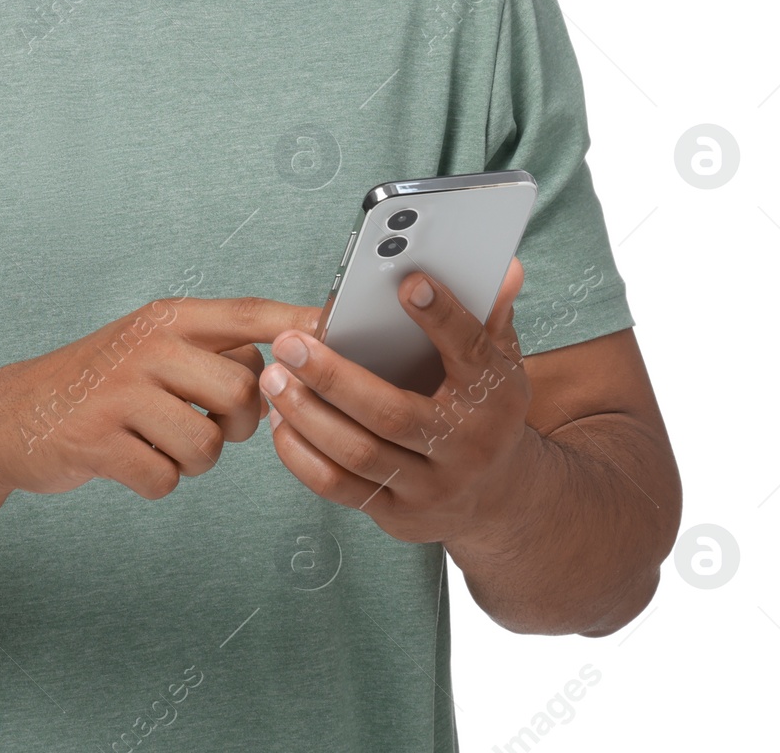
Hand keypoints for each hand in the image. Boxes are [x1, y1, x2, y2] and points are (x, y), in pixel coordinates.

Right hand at [0, 297, 321, 499]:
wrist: (16, 414)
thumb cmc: (101, 384)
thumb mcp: (152, 346)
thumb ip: (213, 346)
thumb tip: (292, 354)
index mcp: (167, 318)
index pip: (247, 315)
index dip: (297, 323)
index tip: (340, 327)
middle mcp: (147, 346)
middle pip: (242, 391)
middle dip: (237, 422)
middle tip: (204, 420)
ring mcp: (121, 392)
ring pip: (208, 444)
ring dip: (193, 458)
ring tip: (159, 441)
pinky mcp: (99, 439)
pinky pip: (166, 478)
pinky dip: (156, 481)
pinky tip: (130, 460)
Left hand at [261, 259, 542, 549]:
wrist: (500, 497)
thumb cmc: (485, 411)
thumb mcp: (500, 361)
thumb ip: (490, 312)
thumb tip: (506, 265)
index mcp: (493, 398)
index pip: (469, 350)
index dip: (441, 315)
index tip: (407, 282)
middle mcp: (464, 448)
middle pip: (392, 413)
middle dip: (333, 376)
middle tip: (289, 343)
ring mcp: (430, 488)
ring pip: (357, 454)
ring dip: (305, 414)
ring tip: (273, 377)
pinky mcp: (397, 515)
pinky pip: (338, 488)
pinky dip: (301, 454)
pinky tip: (280, 420)